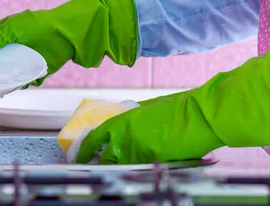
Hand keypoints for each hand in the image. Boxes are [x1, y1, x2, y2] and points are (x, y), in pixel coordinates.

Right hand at [0, 0, 137, 85]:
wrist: (68, 37)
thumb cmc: (40, 25)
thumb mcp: (11, 30)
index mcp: (1, 33)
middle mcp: (8, 47)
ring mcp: (19, 60)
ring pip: (2, 74)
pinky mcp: (31, 72)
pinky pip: (18, 82)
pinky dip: (14, 86)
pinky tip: (6, 89)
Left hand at [77, 52, 269, 163]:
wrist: (200, 116)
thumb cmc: (177, 108)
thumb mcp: (145, 109)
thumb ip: (129, 117)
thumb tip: (121, 122)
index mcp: (120, 122)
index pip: (93, 139)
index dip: (84, 150)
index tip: (79, 155)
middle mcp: (124, 139)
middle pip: (104, 158)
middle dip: (98, 163)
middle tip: (95, 165)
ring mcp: (138, 153)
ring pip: (120, 167)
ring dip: (116, 168)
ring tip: (114, 171)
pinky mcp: (154, 163)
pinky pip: (139, 170)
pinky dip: (135, 171)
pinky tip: (135, 172)